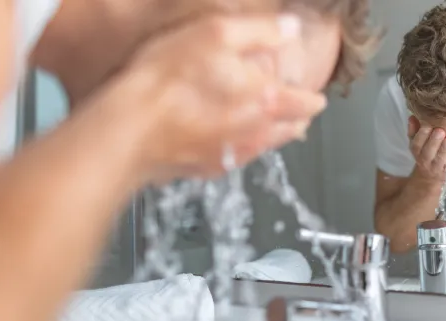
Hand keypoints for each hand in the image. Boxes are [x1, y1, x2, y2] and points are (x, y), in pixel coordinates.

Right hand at [96, 14, 325, 181]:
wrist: (128, 128)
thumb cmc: (167, 80)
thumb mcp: (216, 33)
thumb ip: (261, 30)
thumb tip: (291, 27)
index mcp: (265, 100)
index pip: (305, 103)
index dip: (314, 98)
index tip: (318, 97)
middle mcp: (255, 132)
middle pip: (289, 130)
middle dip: (298, 120)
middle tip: (301, 115)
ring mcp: (231, 154)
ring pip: (266, 147)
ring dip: (274, 136)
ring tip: (276, 130)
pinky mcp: (206, 168)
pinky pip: (236, 159)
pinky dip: (243, 149)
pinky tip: (235, 143)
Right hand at [407, 116, 445, 182]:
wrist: (430, 176)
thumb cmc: (426, 152)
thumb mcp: (418, 141)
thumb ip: (415, 130)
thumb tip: (412, 116)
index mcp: (417, 150)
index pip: (416, 143)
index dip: (421, 135)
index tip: (428, 125)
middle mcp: (424, 160)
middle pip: (427, 152)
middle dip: (434, 142)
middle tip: (441, 131)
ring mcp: (436, 168)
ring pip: (439, 161)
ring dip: (445, 151)